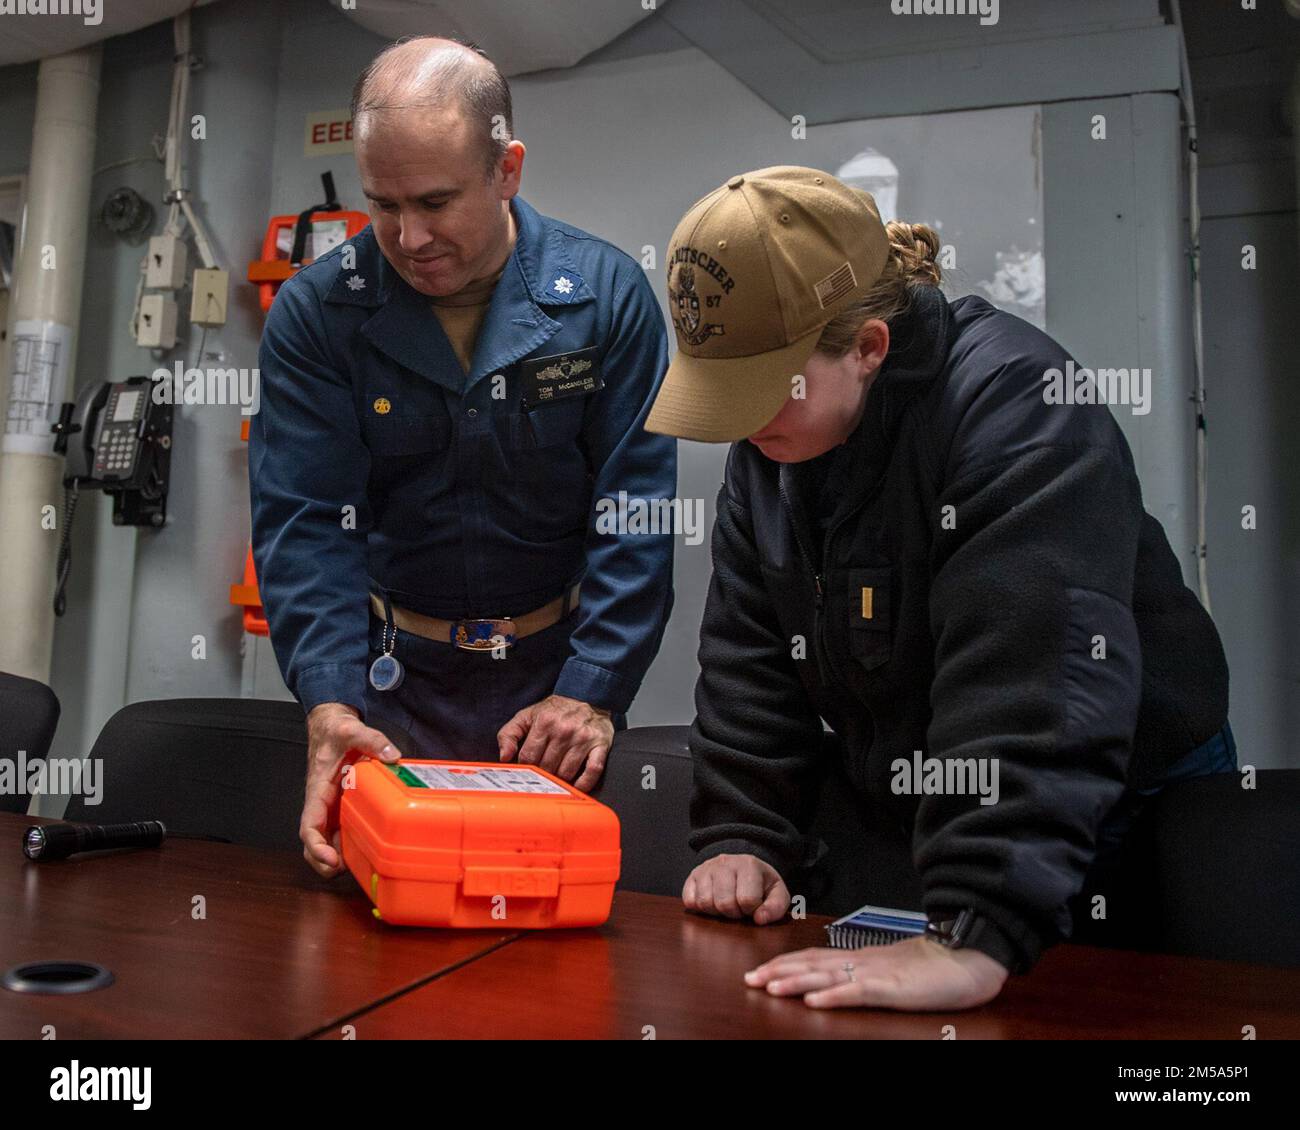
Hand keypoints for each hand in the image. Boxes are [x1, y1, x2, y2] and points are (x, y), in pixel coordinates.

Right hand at [301, 702, 400, 877]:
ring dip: (340, 857)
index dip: (317, 848)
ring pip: (328, 842)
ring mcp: (332, 808)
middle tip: (349, 870)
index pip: (308, 828)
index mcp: (318, 791)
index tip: (330, 860)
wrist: (332, 726)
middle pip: (315, 844)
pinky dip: (351, 844)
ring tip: (362, 865)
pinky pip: (343, 831)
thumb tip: (392, 754)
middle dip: (325, 863)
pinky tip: (370, 848)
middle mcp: (322, 805)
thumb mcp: (351, 730)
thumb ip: (371, 740)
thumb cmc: (335, 731)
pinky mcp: (343, 807)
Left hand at [497, 694, 613, 791]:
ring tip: (557, 778)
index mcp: (544, 722)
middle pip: (547, 767)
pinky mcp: (600, 745)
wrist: (588, 696)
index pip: (528, 757)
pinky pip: (592, 771)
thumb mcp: (528, 715)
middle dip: (543, 774)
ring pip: (566, 773)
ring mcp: (583, 739)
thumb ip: (509, 734)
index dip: (526, 767)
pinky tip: (577, 786)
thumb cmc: (556, 710)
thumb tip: (504, 757)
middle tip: (543, 775)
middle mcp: (564, 730)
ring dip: (560, 780)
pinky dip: (584, 784)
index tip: (528, 770)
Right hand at [682, 853, 789, 924]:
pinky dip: (700, 908)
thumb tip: (759, 920)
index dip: (751, 910)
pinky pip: (689, 901)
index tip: (753, 906)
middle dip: (733, 913)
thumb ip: (775, 907)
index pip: (747, 900)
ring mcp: (706, 868)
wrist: (742, 867)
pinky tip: (713, 902)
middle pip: (724, 903)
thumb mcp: (777, 893)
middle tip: (739, 908)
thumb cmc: (760, 884)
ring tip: (726, 904)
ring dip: (717, 912)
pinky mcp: (692, 876)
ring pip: (705, 903)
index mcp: (749, 864)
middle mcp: (724, 862)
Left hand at [744, 934, 1008, 1010]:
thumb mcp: (892, 969)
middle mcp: (862, 963)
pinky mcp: (892, 989)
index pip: (814, 958)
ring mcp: (876, 975)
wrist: (968, 955)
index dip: (786, 963)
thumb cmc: (933, 966)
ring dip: (796, 983)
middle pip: (812, 965)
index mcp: (861, 958)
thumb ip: (866, 972)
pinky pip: (857, 993)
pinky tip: (814, 1002)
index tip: (760, 970)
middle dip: (779, 972)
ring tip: (769, 988)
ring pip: (828, 978)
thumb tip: (838, 979)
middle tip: (750, 979)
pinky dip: (833, 997)